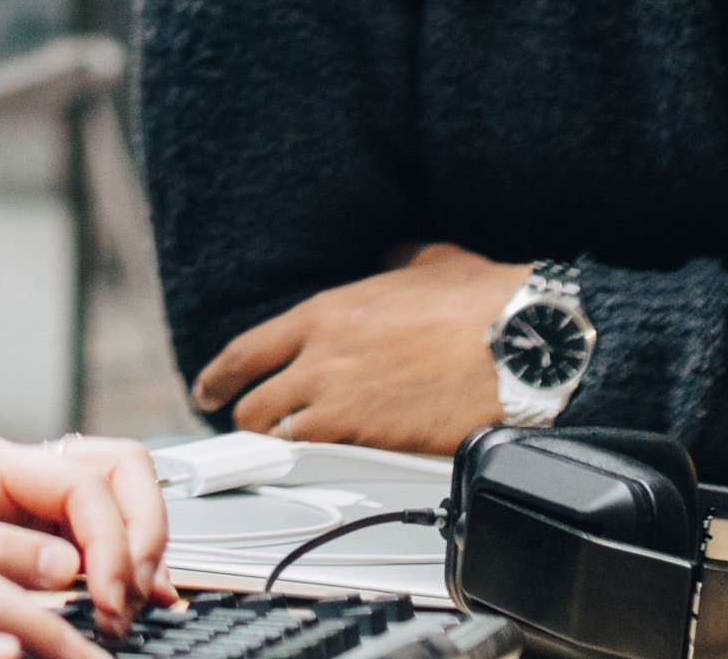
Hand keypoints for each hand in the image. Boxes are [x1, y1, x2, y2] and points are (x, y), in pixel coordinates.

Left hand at [188, 242, 522, 454]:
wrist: (518, 344)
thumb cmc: (483, 303)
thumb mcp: (430, 262)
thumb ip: (397, 261)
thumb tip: (391, 260)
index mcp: (326, 312)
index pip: (247, 349)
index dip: (220, 375)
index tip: (209, 390)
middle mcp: (321, 357)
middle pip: (254, 403)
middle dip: (248, 420)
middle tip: (252, 430)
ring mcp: (341, 401)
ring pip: (281, 437)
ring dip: (281, 447)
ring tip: (287, 452)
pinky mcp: (370, 438)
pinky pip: (321, 460)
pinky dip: (317, 466)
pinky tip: (325, 467)